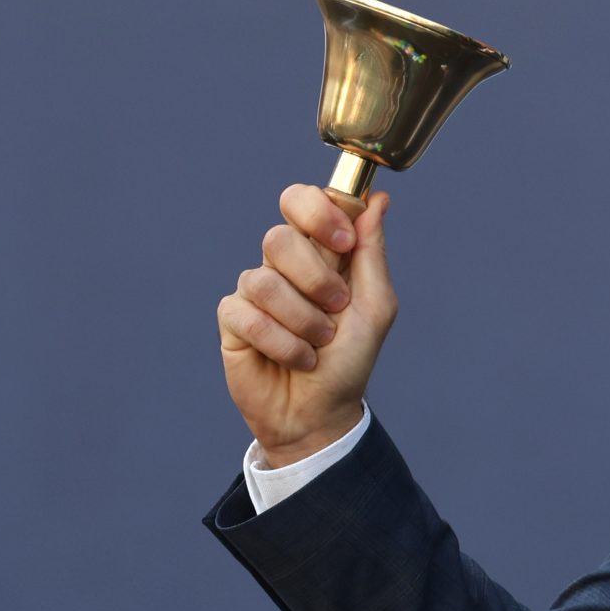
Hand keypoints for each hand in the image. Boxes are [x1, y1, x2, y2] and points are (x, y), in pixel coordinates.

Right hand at [216, 185, 397, 466]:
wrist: (323, 411)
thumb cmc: (350, 358)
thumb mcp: (375, 305)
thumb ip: (371, 251)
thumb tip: (377, 199)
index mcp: (319, 252)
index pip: (302, 200)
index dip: (318, 212)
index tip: (344, 242)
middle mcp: (282, 265)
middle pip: (279, 236)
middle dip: (316, 278)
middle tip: (337, 306)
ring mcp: (254, 291)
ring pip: (265, 281)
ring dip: (304, 321)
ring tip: (319, 343)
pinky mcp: (232, 320)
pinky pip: (248, 315)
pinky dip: (282, 343)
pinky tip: (297, 358)